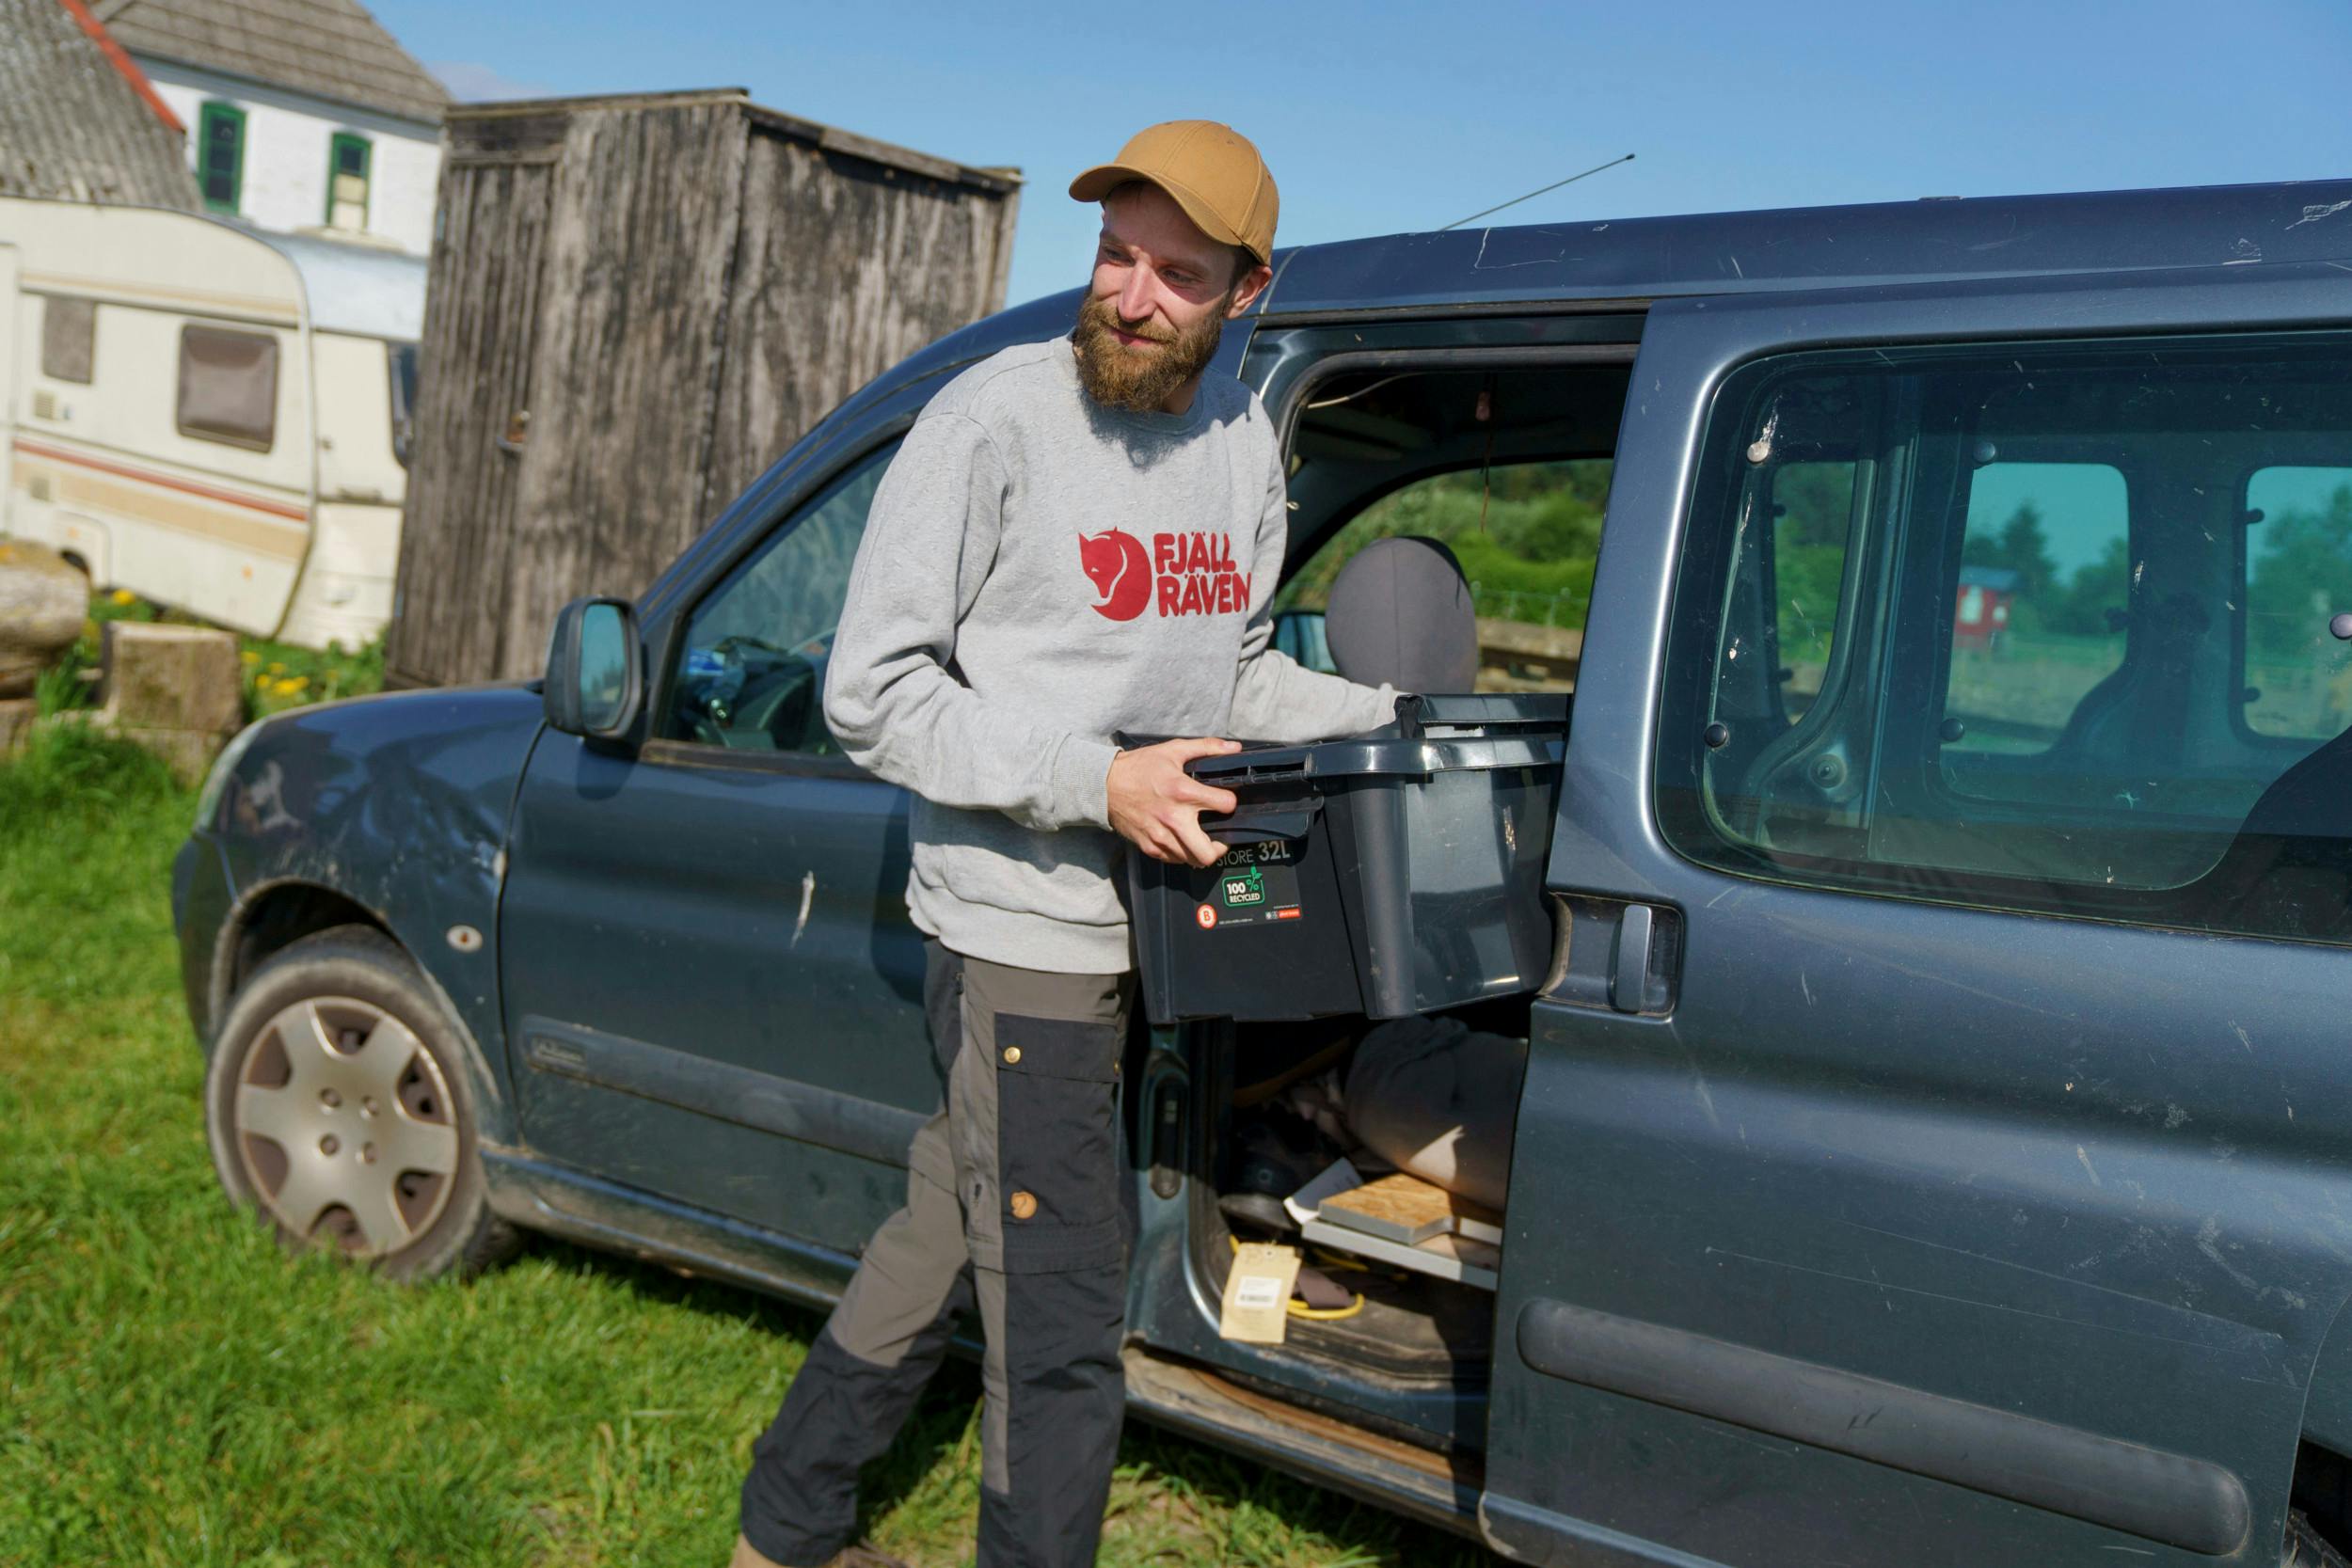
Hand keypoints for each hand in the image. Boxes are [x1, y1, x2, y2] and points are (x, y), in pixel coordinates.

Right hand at [1109, 738, 1240, 866]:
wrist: (1104, 785)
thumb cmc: (1138, 768)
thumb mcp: (1173, 750)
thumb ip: (1206, 747)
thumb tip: (1233, 748)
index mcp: (1183, 792)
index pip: (1225, 806)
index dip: (1230, 804)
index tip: (1226, 802)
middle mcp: (1174, 818)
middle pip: (1209, 852)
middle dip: (1221, 845)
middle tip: (1220, 835)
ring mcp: (1161, 836)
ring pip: (1194, 860)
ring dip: (1201, 850)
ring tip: (1201, 838)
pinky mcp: (1150, 846)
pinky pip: (1175, 860)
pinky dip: (1182, 853)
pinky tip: (1181, 839)